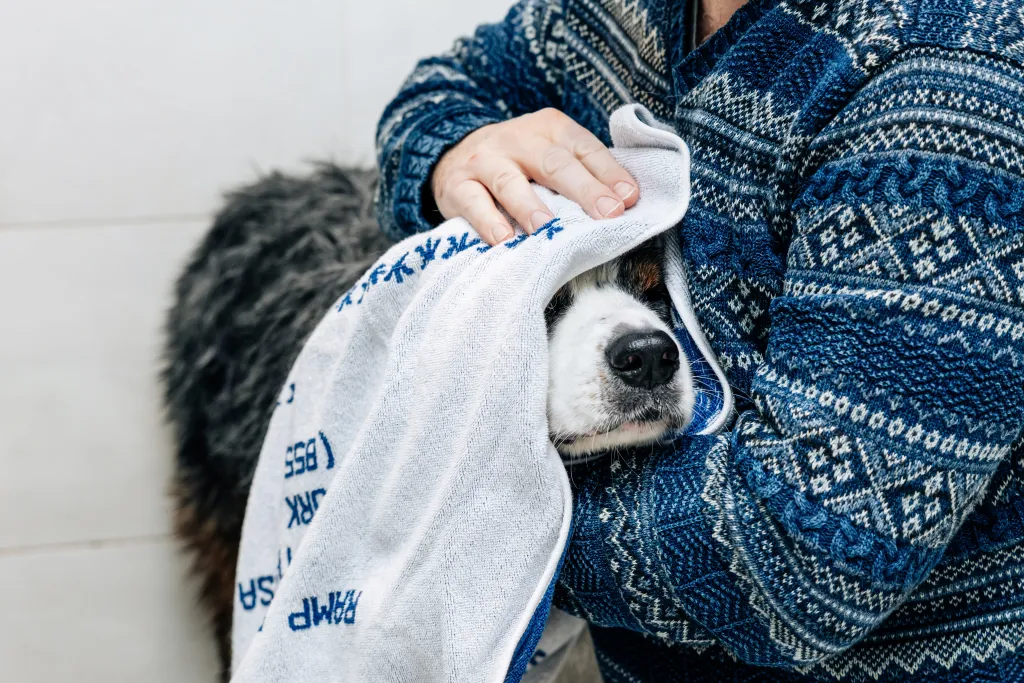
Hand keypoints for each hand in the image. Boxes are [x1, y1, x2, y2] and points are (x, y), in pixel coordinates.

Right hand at [431, 108, 638, 244]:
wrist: (455, 156)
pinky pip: (473, 202)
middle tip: (606, 214)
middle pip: (553, 163)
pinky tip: (502, 238)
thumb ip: (583, 174)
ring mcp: (485, 160)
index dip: (609, 173)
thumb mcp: (550, 156)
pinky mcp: (457, 185)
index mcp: (550, 128)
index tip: (629, 199)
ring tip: (547, 227)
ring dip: (529, 205)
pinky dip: (487, 220)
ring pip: (509, 181)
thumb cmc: (519, 164)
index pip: (584, 148)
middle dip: (583, 189)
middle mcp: (518, 139)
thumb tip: (625, 202)